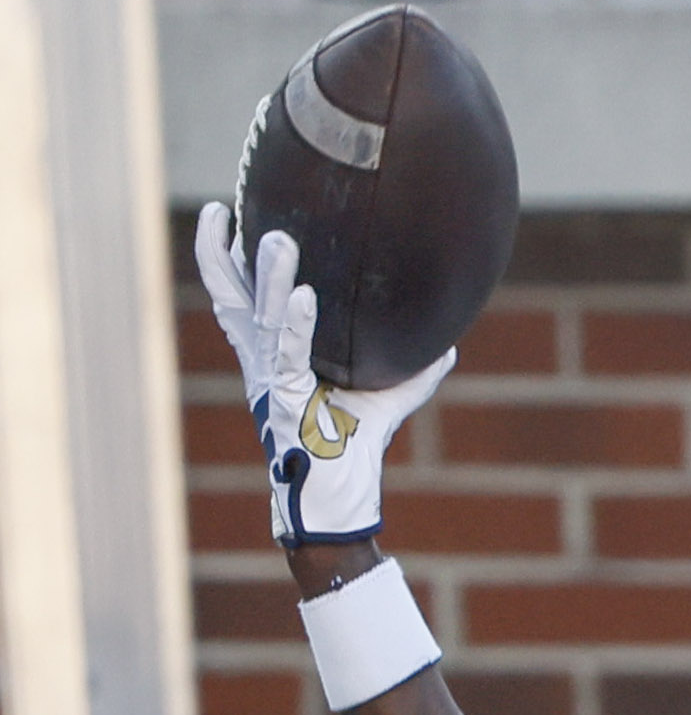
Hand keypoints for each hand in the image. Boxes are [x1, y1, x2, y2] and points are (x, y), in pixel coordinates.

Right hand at [194, 203, 451, 547]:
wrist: (339, 507)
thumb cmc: (349, 455)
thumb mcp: (382, 405)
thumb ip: (410, 374)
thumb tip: (446, 346)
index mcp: (273, 360)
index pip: (237, 300)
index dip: (221, 258)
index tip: (220, 213)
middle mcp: (263, 367)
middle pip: (234, 299)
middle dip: (225, 254)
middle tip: (226, 207)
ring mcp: (273, 384)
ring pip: (263, 319)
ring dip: (272, 277)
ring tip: (280, 239)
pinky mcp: (290, 406)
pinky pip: (290, 357)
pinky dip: (299, 326)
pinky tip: (304, 296)